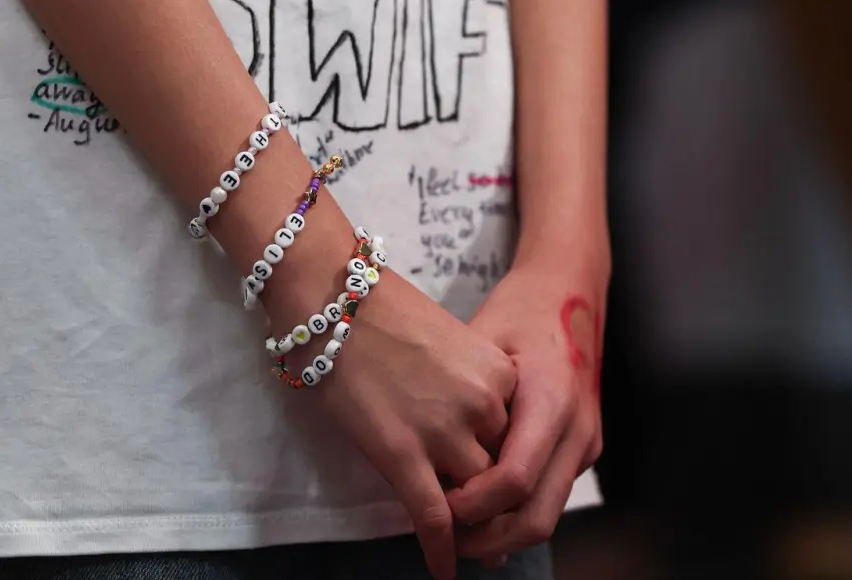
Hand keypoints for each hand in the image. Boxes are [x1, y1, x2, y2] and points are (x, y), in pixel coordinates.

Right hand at [284, 271, 515, 579]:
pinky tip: (442, 571)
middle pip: (498, 469)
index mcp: (499, 376)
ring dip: (469, 524)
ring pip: (472, 498)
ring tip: (469, 546)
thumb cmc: (382, 313)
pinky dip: (440, 551)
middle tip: (488, 522)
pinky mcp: (403, 455)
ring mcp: (443, 433)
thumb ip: (469, 385)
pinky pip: (433, 518)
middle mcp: (482, 406)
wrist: (336, 299)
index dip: (503, 462)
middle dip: (491, 496)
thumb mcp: (450, 344)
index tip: (498, 482)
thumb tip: (468, 429)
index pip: (515, 437)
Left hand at [446, 261, 605, 560]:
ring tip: (457, 531)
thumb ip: (464, 400)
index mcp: (551, 398)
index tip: (438, 505)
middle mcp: (577, 429)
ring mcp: (586, 442)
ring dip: (503, 532)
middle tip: (445, 540)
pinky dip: (517, 509)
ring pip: (547, 513)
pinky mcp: (584, 447)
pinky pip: (551, 493)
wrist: (571, 288)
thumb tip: (425, 453)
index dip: (473, 503)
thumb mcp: (482, 342)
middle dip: (489, 538)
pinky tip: (481, 505)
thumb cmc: (520, 309)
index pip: (514, 478)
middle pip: (537, 515)